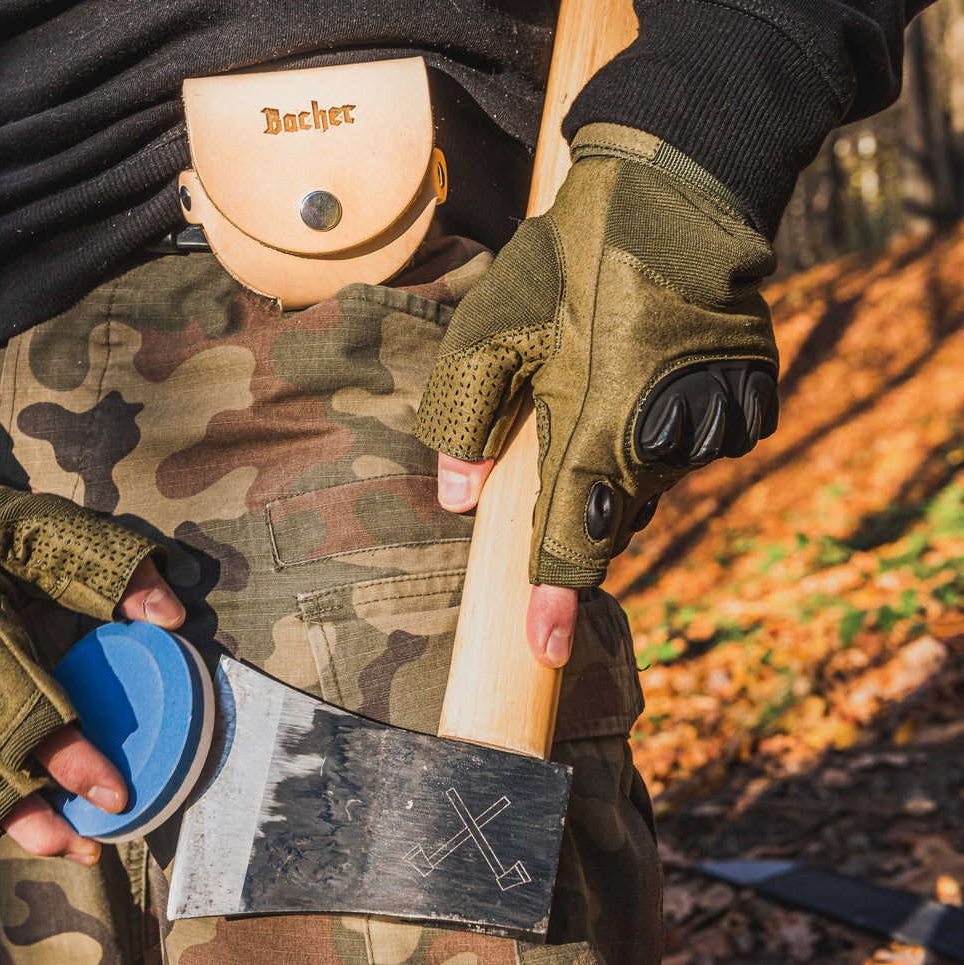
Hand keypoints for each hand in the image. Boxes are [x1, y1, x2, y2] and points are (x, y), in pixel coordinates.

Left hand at [417, 123, 779, 660]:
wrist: (680, 191)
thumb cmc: (570, 256)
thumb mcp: (489, 327)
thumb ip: (463, 419)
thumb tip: (456, 496)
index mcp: (593, 423)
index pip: (570, 539)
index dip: (554, 601)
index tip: (544, 653)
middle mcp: (660, 437)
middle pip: (609, 520)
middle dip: (577, 512)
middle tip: (561, 437)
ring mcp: (711, 425)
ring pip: (648, 484)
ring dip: (615, 465)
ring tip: (599, 383)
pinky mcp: (746, 407)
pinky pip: (688, 450)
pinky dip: (657, 434)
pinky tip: (644, 376)